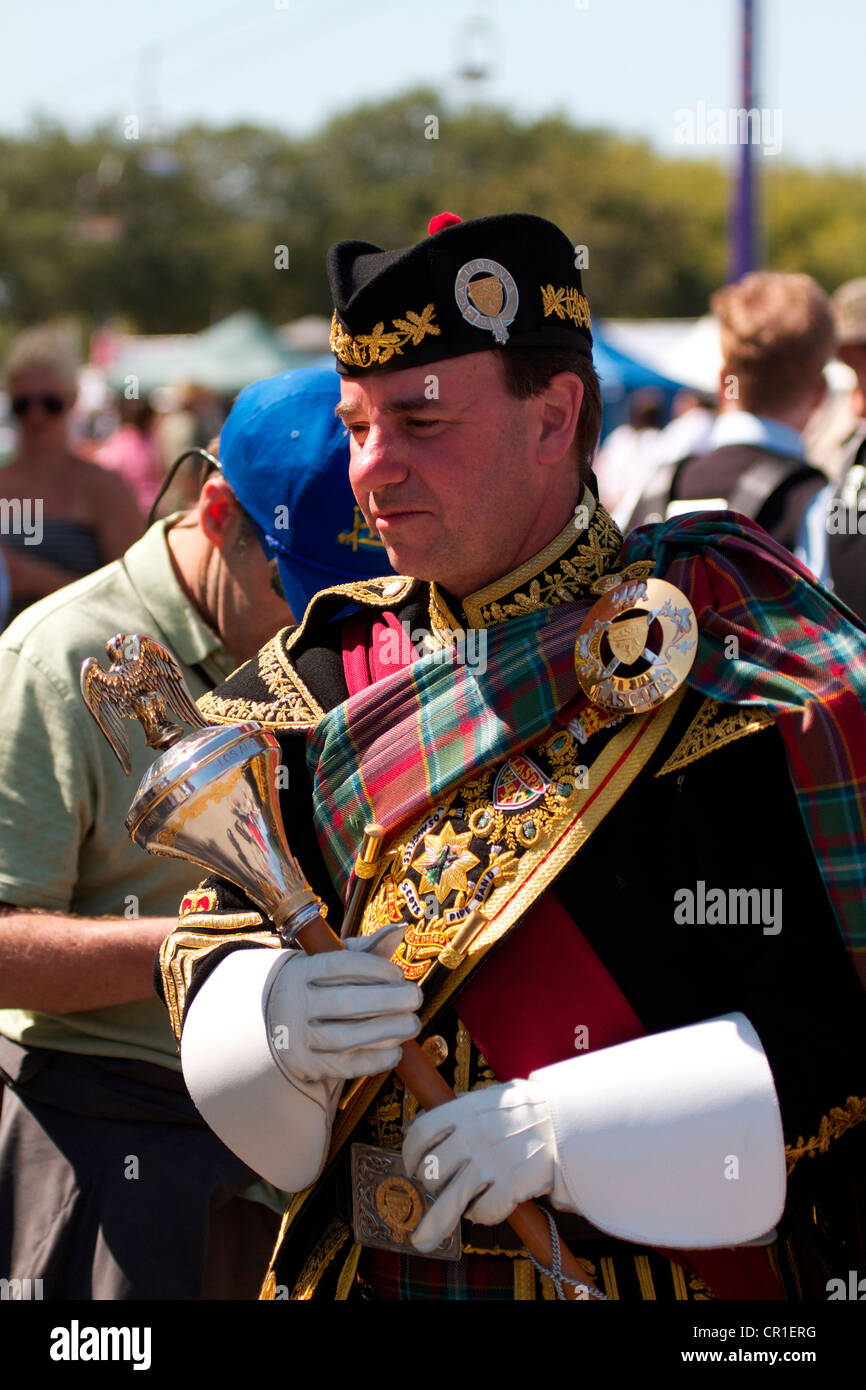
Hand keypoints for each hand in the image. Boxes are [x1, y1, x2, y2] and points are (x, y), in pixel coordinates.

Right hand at [265, 923, 421, 1083]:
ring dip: (388, 1031)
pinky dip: (376, 1060)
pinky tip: (396, 1050)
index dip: (374, 968)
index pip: (339, 966)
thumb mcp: (327, 963)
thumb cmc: (315, 988)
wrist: (276, 1026)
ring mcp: (296, 1038)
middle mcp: (293, 1004)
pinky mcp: (306, 1066)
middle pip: (346, 1002)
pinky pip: (346, 1066)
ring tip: (412, 1024)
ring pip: (347, 1036)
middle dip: (389, 1001)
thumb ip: (363, 949)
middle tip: (415, 998)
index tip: (399, 974)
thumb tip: (399, 930)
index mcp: (298, 972)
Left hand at [402, 1078, 555, 1252]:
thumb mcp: (490, 1098)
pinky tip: (486, 1208)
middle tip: (436, 1190)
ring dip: (436, 1222)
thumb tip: (416, 1126)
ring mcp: (491, 1161)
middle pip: (431, 1171)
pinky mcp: (511, 1184)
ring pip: (449, 1200)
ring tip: (423, 1240)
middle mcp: (473, 1136)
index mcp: (465, 1111)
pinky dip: (480, 1215)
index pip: (421, 1134)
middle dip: (429, 1186)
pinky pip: (483, 1210)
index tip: (411, 1167)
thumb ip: (458, 1110)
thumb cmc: (527, 1108)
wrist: (568, 1119)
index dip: (410, 1154)